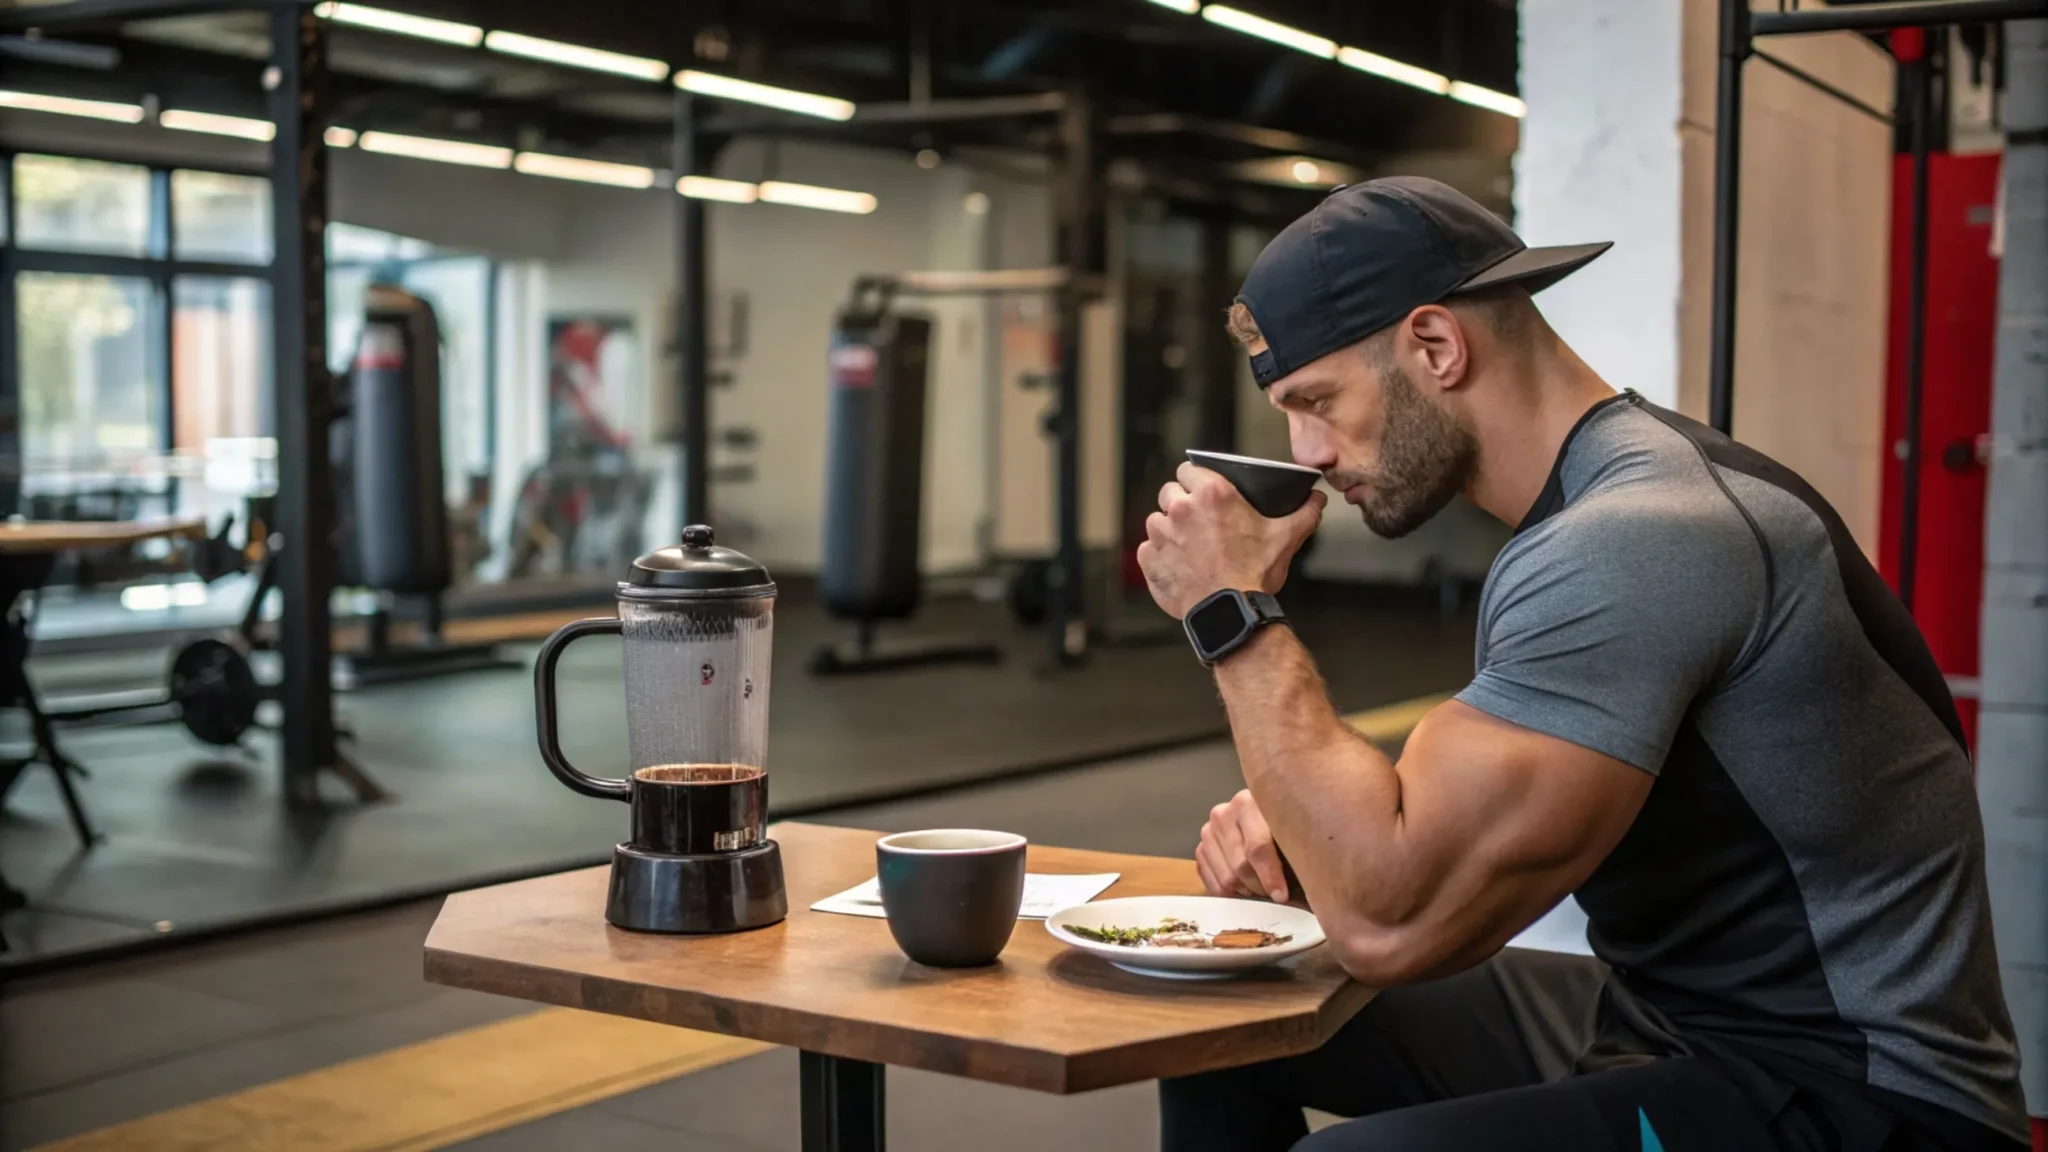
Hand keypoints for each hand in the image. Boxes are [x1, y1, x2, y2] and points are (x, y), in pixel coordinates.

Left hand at [1136, 463, 1325, 618]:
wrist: (1231, 612)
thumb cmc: (1255, 573)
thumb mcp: (1286, 537)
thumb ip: (1303, 513)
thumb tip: (1318, 499)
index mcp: (1211, 493)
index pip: (1187, 469)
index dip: (1193, 480)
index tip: (1200, 492)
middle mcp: (1181, 508)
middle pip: (1169, 493)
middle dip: (1179, 504)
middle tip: (1197, 523)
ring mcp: (1161, 534)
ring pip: (1156, 521)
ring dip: (1168, 530)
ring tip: (1188, 548)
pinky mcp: (1149, 559)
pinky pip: (1147, 549)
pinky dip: (1159, 556)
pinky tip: (1178, 566)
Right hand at [1196, 789, 1292, 903]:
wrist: (1264, 815)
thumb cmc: (1285, 826)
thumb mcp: (1292, 831)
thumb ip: (1294, 850)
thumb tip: (1295, 889)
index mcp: (1248, 802)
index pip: (1257, 846)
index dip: (1270, 875)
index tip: (1281, 895)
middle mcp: (1223, 813)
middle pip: (1240, 864)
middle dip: (1260, 886)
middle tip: (1275, 896)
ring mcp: (1208, 831)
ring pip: (1226, 877)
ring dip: (1246, 891)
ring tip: (1263, 892)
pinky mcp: (1201, 848)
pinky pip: (1212, 882)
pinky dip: (1230, 893)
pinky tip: (1245, 891)